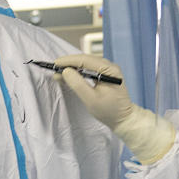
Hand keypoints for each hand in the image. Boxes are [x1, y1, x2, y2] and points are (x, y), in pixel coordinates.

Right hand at [55, 54, 175, 164]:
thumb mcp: (91, 99)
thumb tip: (66, 71)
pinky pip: (89, 69)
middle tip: (54, 69)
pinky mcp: (105, 75)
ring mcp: (108, 70)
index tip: (55, 64)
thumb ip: (78, 84)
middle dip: (69, 63)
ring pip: (86, 63)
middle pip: (85, 59)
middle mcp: (109, 66)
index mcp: (109, 70)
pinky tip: (70, 76)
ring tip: (59, 72)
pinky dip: (78, 71)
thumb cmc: (109, 111)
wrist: (123, 119)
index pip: (85, 60)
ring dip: (72, 67)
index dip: (68, 61)